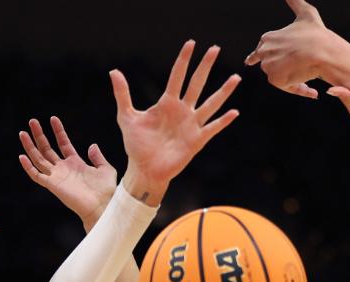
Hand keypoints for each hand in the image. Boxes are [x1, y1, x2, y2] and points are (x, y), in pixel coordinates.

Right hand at [18, 116, 117, 228]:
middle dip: (39, 135)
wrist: (103, 206)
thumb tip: (92, 145)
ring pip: (39, 159)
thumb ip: (98, 157)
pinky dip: (28, 167)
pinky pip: (37, 175)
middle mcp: (63, 169)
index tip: (53, 118)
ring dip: (30, 146)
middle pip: (47, 149)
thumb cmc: (106, 191)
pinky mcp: (52, 185)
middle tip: (32, 121)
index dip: (58, 131)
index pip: (63, 143)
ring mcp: (57, 177)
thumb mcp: (105, 169)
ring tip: (23, 133)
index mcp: (75, 163)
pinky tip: (22, 156)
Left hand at [111, 40, 241, 203]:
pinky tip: (234, 112)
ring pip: (210, 104)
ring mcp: (191, 125)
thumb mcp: (127, 117)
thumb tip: (114, 71)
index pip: (177, 76)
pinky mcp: (196, 141)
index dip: (184, 60)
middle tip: (215, 48)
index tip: (191, 43)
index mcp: (167, 103)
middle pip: (196, 83)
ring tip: (236, 78)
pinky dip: (223, 121)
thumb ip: (123, 94)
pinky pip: (212, 128)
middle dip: (205, 66)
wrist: (144, 169)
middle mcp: (182, 111)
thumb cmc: (136, 145)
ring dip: (223, 91)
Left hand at [244, 0, 337, 98]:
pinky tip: (312, 90)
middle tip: (298, 71)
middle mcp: (264, 51)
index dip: (269, 57)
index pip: (260, 51)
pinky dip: (299, 89)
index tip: (254, 63)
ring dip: (294, 79)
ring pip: (280, 76)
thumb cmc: (316, 34)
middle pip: (270, 65)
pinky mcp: (275, 79)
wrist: (322, 51)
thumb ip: (296, 2)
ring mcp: (269, 66)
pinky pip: (287, 87)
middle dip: (282, 68)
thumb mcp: (306, 13)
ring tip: (311, 78)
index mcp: (268, 38)